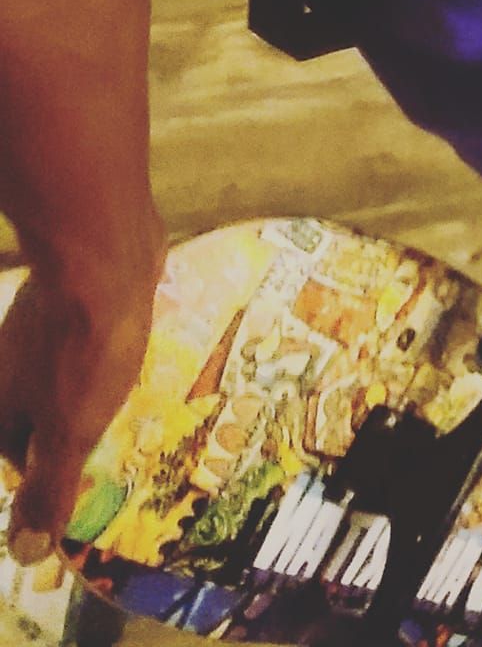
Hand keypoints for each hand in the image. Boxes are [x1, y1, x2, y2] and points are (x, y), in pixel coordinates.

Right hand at [0, 240, 162, 562]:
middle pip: (37, 412)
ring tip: (138, 402)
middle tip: (121, 447)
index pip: (15, 459)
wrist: (105, 251)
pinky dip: (112, 346)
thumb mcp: (69, 431)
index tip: (86, 491)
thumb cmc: (85, 348)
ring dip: (95, 387)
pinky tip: (144, 348)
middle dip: (73, 432)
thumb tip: (27, 554)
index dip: (47, 480)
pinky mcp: (81, 293)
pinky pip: (91, 331)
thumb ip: (47, 489)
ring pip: (64, 370)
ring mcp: (43, 323)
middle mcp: (9, 362)